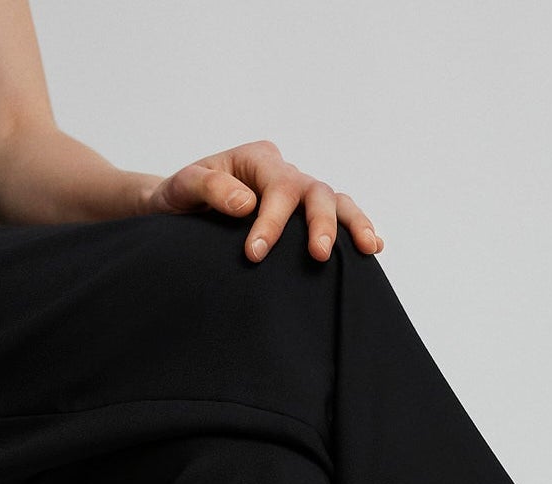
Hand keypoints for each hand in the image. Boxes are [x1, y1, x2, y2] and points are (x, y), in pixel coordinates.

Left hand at [141, 139, 382, 262]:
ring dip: (352, 224)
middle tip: (317, 256)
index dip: (271, 221)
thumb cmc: (180, 198)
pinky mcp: (303, 215)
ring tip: (368, 248)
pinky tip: (372, 247)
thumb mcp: (181, 188)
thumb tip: (247, 203)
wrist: (180, 210)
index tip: (255, 254)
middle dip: (320, 223)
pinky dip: (354, 230)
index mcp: (256, 159)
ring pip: (334, 201)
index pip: (276, 186)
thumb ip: (208, 188)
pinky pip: (336, 217)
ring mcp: (297, 193)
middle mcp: (283, 172)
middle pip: (314, 191)